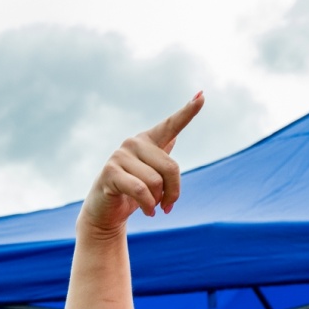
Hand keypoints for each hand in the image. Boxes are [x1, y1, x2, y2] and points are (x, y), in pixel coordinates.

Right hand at [79, 92, 204, 232]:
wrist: (106, 212)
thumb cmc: (132, 193)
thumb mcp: (151, 176)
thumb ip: (161, 157)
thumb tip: (175, 135)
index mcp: (148, 141)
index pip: (171, 125)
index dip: (188, 111)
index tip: (202, 96)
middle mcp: (134, 142)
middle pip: (171, 168)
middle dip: (173, 192)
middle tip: (168, 206)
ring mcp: (120, 155)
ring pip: (156, 181)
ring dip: (157, 201)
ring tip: (151, 206)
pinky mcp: (110, 172)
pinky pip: (141, 190)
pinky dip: (148, 205)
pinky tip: (148, 212)